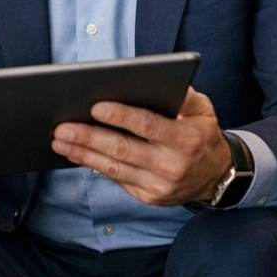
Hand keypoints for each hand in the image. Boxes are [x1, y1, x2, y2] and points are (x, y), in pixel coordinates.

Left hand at [50, 87, 231, 206]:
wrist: (215, 176)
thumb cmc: (202, 135)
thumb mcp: (203, 110)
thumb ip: (185, 95)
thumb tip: (161, 80)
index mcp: (184, 140)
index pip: (148, 126)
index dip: (121, 116)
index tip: (96, 107)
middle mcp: (171, 165)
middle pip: (123, 149)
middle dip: (89, 137)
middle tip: (63, 127)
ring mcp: (158, 185)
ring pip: (113, 168)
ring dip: (83, 154)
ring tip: (60, 140)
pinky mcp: (148, 196)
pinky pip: (116, 178)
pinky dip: (93, 165)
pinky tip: (75, 153)